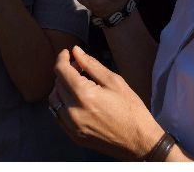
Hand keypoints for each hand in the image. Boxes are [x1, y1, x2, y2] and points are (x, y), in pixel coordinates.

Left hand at [49, 45, 162, 160]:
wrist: (139, 142)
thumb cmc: (131, 110)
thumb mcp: (114, 81)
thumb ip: (92, 65)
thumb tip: (76, 51)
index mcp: (84, 95)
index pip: (61, 70)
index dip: (62, 58)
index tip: (68, 53)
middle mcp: (73, 111)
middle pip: (57, 84)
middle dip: (65, 72)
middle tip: (80, 68)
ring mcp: (71, 126)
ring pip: (54, 100)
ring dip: (61, 88)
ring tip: (77, 84)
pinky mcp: (73, 136)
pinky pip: (58, 115)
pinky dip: (62, 104)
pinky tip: (76, 100)